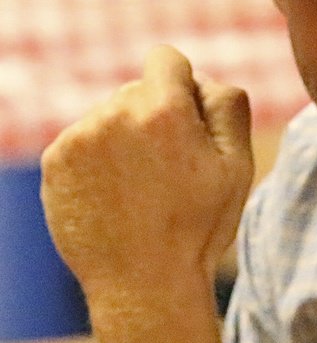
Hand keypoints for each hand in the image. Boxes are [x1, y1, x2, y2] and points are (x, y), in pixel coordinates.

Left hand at [41, 45, 253, 304]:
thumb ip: (228, 106)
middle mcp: (114, 113)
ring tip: (143, 190)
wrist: (144, 283)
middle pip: (138, 91)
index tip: (189, 119)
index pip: (167, 59)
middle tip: (172, 170)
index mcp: (164, 109)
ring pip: (109, 118)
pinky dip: (99, 163)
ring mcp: (77, 138)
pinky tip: (117, 198)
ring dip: (126, 140)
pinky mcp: (53, 162)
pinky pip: (83, 144)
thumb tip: (203, 78)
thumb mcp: (237, 165)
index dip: (184, 85)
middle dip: (156, 117)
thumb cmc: (199, 225)